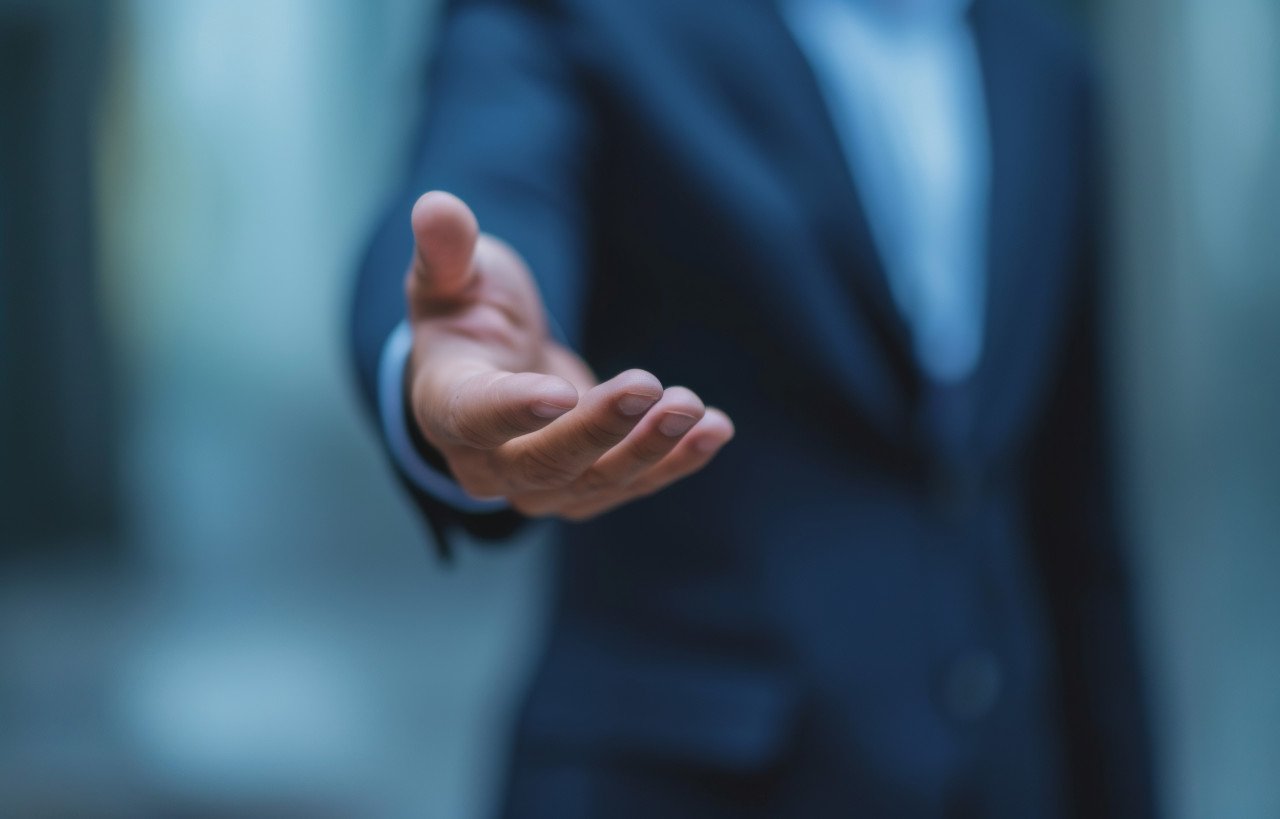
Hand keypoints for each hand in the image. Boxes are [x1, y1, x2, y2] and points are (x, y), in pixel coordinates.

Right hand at [404, 191, 734, 520]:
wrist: (487, 370)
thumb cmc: (466, 315)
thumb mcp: (451, 278)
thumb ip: (446, 251)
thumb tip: (435, 205)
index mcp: (445, 406)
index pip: (474, 416)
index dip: (513, 410)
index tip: (560, 392)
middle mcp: (486, 463)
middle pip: (543, 463)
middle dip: (600, 430)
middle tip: (647, 385)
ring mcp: (539, 485)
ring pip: (595, 482)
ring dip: (649, 449)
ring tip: (692, 408)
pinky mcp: (586, 487)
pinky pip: (633, 484)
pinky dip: (677, 461)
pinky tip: (716, 428)